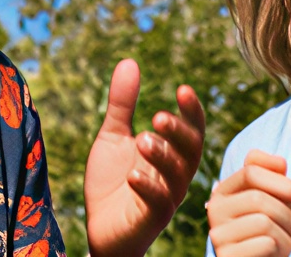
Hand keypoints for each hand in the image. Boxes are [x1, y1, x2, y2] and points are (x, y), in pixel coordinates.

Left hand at [83, 58, 204, 256]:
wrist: (99, 228)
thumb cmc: (113, 184)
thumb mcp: (113, 137)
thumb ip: (122, 104)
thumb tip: (130, 61)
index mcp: (171, 156)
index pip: (192, 131)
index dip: (192, 111)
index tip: (183, 89)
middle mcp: (175, 177)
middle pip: (191, 152)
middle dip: (179, 132)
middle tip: (158, 116)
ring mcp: (165, 199)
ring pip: (177, 177)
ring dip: (163, 156)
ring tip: (142, 139)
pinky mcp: (150, 220)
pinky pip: (159, 204)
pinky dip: (148, 187)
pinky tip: (133, 174)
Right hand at [206, 150, 290, 256]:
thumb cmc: (268, 231)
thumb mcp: (272, 201)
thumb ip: (277, 180)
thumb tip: (287, 172)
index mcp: (224, 191)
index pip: (251, 170)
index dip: (282, 181)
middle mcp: (215, 210)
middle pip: (259, 198)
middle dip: (288, 212)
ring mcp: (218, 235)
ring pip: (264, 222)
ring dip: (287, 233)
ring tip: (285, 240)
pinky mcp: (227, 256)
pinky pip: (266, 244)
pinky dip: (280, 249)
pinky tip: (275, 253)